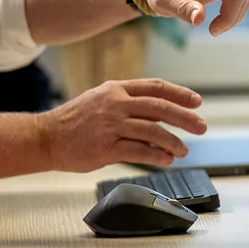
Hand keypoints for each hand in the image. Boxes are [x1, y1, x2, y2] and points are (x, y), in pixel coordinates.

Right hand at [39, 78, 206, 170]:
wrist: (47, 137)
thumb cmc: (75, 121)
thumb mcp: (101, 100)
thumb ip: (127, 103)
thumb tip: (158, 113)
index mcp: (116, 89)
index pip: (155, 87)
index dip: (179, 93)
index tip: (196, 101)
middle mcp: (115, 104)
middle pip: (159, 107)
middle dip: (185, 117)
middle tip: (201, 126)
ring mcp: (111, 125)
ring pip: (153, 131)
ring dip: (173, 141)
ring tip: (184, 150)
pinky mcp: (106, 147)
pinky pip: (139, 151)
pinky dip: (157, 156)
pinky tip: (167, 160)